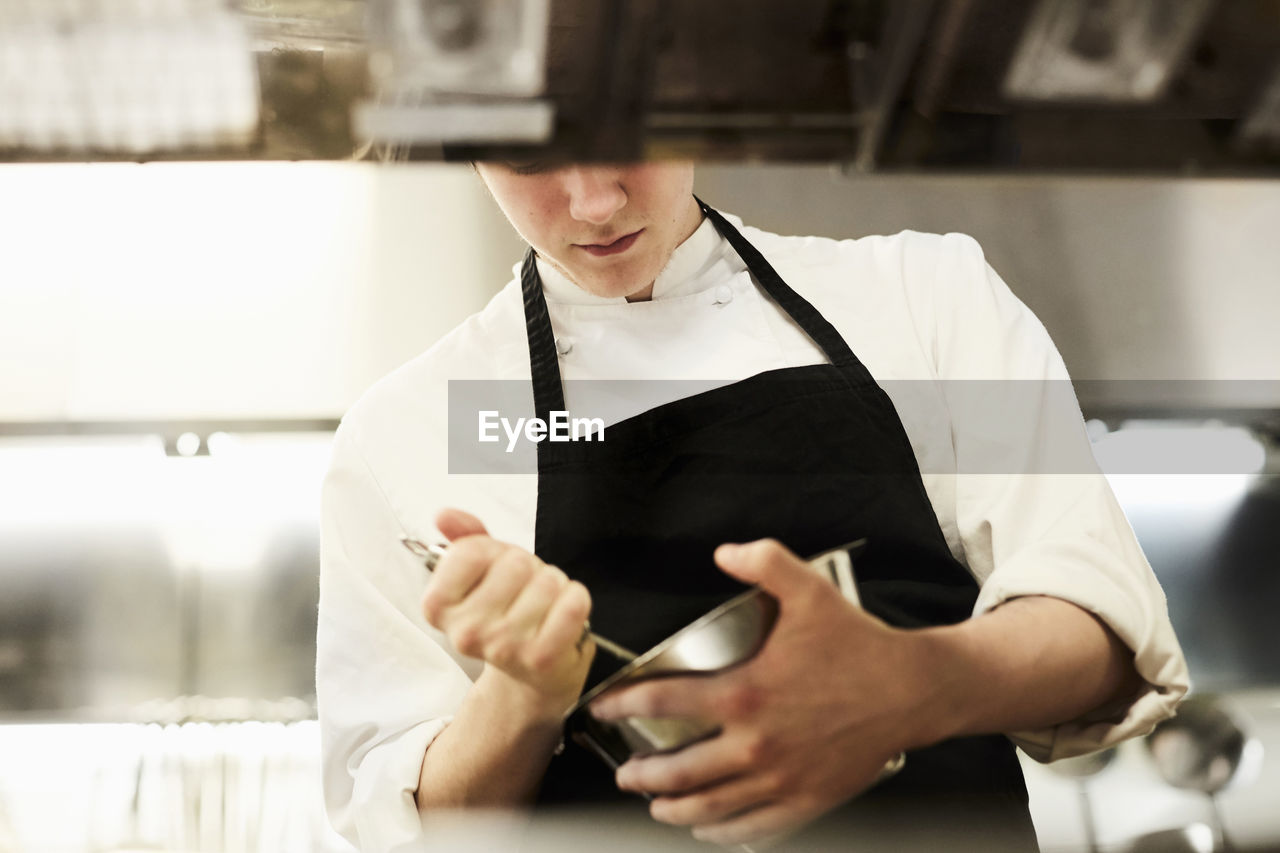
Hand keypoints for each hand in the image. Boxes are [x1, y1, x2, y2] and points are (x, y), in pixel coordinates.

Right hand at [422, 508, 594, 718]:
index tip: (495, 570)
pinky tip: (564, 613)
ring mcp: (502, 647)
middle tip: (525, 590)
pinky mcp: (540, 658)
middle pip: (513, 563)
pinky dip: (576, 599)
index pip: (472, 550)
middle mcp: (465, 632)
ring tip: (544, 605)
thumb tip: (444, 515)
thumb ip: (464, 537)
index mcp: (438, 607)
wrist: (532, 673)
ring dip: (554, 585)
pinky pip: (573, 604)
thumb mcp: (481, 572)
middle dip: (528, 567)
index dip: (493, 550)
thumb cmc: (508, 613)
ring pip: (547, 581)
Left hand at [588, 539, 939, 846]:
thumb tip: (723, 552)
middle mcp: (755, 744)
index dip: (622, 705)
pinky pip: (753, 829)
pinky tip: (709, 830)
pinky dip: (723, 833)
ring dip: (673, 809)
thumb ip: (764, 561)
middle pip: (678, 771)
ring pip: (709, 807)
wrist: (912, 691)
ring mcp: (779, 778)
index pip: (662, 703)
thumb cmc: (858, 644)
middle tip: (624, 772)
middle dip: (641, 774)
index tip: (602, 709)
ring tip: (655, 805)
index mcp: (745, 693)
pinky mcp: (806, 801)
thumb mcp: (810, 590)